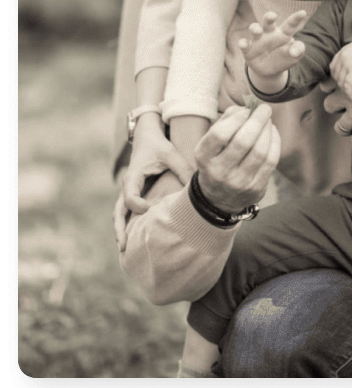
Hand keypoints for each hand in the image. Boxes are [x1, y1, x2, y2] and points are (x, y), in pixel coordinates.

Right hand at [113, 114, 194, 251]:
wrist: (148, 137)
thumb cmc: (159, 146)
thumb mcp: (172, 155)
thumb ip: (183, 169)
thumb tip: (197, 188)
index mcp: (133, 176)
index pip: (131, 197)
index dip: (138, 205)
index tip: (149, 209)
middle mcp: (127, 186)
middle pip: (118, 211)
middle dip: (120, 228)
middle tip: (123, 246)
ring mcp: (128, 191)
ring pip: (119, 214)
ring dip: (121, 230)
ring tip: (124, 250)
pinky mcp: (133, 194)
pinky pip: (126, 212)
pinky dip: (126, 224)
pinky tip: (132, 240)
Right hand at [194, 103, 280, 212]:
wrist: (219, 198)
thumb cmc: (217, 159)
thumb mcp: (211, 142)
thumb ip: (226, 121)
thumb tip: (246, 108)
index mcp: (204, 157)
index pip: (220, 134)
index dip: (236, 118)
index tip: (246, 110)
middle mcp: (219, 172)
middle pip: (243, 141)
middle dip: (258, 120)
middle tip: (265, 108)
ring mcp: (238, 183)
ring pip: (260, 151)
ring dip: (267, 130)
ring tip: (268, 121)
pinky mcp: (256, 189)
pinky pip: (271, 161)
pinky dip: (275, 142)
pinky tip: (272, 133)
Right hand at [238, 10, 306, 83]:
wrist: (270, 70)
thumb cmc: (285, 57)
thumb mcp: (295, 56)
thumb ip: (298, 50)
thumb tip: (295, 51)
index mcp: (283, 34)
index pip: (290, 25)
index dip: (296, 18)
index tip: (303, 13)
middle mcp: (269, 34)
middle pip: (268, 22)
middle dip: (269, 17)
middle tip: (272, 15)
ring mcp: (258, 41)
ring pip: (254, 29)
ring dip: (255, 28)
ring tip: (257, 30)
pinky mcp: (248, 50)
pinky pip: (244, 45)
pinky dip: (242, 44)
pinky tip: (243, 43)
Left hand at [320, 69, 351, 150]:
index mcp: (348, 83)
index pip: (327, 86)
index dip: (330, 89)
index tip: (335, 90)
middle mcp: (348, 99)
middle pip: (329, 106)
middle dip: (335, 109)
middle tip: (345, 108)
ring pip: (340, 128)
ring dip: (344, 128)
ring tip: (351, 129)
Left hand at [329, 36, 351, 100]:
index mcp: (345, 50)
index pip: (333, 66)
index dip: (336, 75)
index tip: (342, 82)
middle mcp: (343, 57)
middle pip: (335, 75)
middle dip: (340, 83)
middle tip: (347, 90)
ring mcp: (347, 64)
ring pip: (340, 82)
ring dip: (345, 90)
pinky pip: (347, 87)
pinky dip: (349, 94)